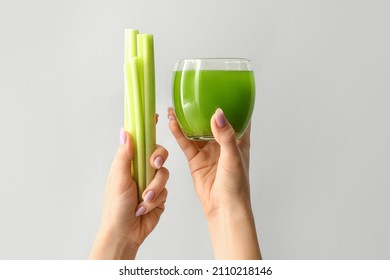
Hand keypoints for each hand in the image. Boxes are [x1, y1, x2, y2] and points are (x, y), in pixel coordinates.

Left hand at [89, 129, 168, 258]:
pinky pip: (166, 190)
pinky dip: (156, 199)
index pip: (140, 140)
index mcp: (129, 163)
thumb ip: (124, 156)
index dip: (148, 128)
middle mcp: (141, 169)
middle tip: (153, 165)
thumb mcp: (119, 179)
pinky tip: (145, 207)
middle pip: (158, 153)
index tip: (155, 115)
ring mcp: (151, 182)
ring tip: (143, 200)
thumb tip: (125, 132)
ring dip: (154, 188)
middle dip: (157, 159)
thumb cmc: (115, 207)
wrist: (125, 232)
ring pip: (164, 173)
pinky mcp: (160, 195)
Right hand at [168, 107, 260, 258]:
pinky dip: (179, 133)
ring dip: (186, 119)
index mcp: (238, 140)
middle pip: (212, 120)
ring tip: (176, 106)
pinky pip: (186, 143)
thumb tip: (218, 114)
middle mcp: (223, 143)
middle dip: (202, 107)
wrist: (223, 207)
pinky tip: (172, 123)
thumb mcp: (233, 157)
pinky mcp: (195, 159)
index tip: (224, 86)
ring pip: (195, 130)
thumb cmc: (236, 185)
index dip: (233, 101)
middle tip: (192, 94)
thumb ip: (225, 135)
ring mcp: (208, 150)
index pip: (239, 116)